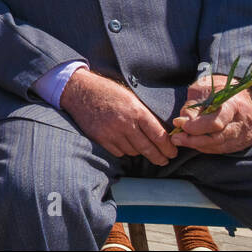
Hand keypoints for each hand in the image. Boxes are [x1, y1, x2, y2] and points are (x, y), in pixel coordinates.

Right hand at [60, 68, 176, 164]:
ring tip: (141, 148)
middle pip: (147, 148)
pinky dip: (123, 150)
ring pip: (133, 152)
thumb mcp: (130, 98)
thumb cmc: (107, 92)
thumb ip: (144, 114)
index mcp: (136, 111)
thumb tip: (162, 132)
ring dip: (139, 152)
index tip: (172, 152)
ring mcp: (111, 132)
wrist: (79, 90)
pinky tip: (124, 144)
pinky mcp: (100, 138)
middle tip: (164, 160)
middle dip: (159, 157)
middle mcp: (125, 123)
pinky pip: (118, 152)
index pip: (158, 135)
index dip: (168, 147)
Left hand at [172, 76, 251, 154]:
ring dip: (197, 145)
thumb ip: (193, 107)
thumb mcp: (202, 90)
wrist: (239, 94)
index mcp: (233, 104)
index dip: (196, 127)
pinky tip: (194, 142)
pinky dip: (206, 147)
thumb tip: (181, 123)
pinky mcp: (243, 142)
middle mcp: (243, 122)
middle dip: (193, 140)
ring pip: (218, 146)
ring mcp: (245, 134)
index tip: (179, 124)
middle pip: (217, 138)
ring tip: (181, 139)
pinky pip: (222, 149)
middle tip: (175, 138)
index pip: (216, 122)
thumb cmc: (218, 91)